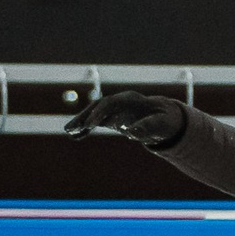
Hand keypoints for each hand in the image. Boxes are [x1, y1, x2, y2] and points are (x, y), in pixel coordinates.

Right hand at [65, 91, 186, 147]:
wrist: (166, 118)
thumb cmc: (166, 120)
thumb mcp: (162, 125)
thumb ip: (148, 127)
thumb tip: (131, 133)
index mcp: (132, 100)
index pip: (111, 103)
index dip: (100, 113)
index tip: (90, 126)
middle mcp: (120, 102)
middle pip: (99, 106)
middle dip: (85, 116)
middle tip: (72, 128)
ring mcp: (115, 109)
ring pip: (94, 113)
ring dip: (81, 121)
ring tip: (68, 131)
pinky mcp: (112, 118)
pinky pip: (96, 122)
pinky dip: (85, 128)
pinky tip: (75, 136)